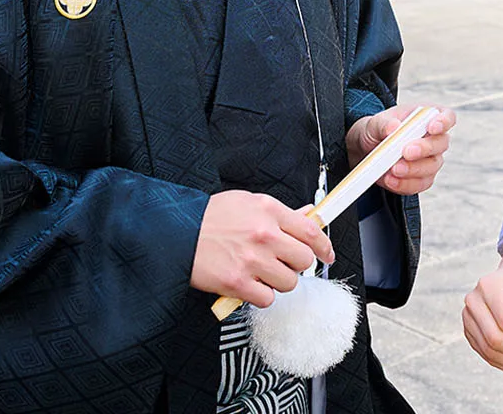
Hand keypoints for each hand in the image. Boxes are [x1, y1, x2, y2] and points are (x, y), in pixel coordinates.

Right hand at [191, 190, 334, 309]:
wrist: (175, 233)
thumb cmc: (209, 218)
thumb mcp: (247, 203)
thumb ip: (278, 213)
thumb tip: (306, 216)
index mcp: (268, 210)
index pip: (311, 230)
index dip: (324, 246)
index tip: (327, 254)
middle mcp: (264, 234)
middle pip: (304, 259)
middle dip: (296, 264)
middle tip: (282, 263)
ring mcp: (252, 260)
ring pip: (289, 282)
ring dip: (278, 282)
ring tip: (260, 273)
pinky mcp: (239, 284)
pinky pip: (267, 299)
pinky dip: (260, 296)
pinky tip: (249, 284)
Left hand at [345, 105, 455, 195]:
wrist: (368, 150)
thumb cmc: (377, 131)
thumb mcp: (374, 123)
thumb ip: (383, 124)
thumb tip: (394, 127)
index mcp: (427, 117)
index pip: (447, 117)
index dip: (444, 121)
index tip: (432, 127)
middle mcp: (434, 138)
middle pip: (441, 143)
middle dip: (424, 148)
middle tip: (405, 152)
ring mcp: (430, 160)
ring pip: (431, 167)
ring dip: (412, 169)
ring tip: (393, 169)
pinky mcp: (422, 179)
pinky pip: (419, 184)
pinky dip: (404, 184)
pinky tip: (391, 180)